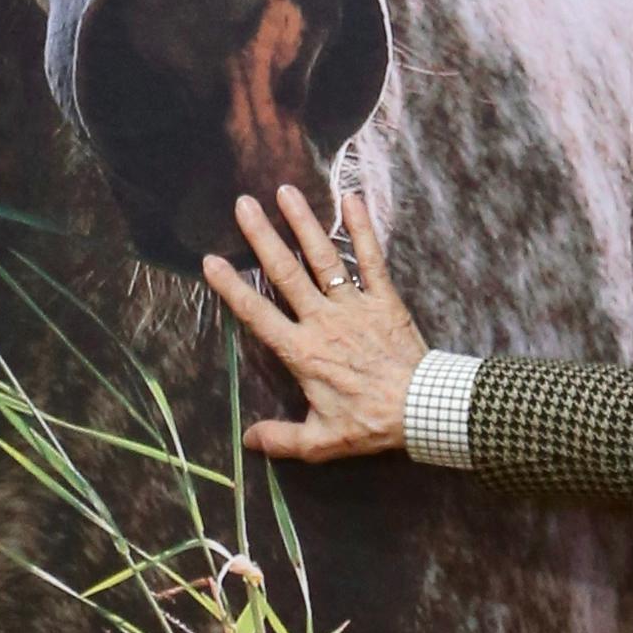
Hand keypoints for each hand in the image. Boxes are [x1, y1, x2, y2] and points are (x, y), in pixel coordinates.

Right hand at [199, 185, 431, 460]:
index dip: (231, 288)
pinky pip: (371, 259)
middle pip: (285, 273)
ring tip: (286, 191)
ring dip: (303, 223)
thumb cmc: (370, 423)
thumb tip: (247, 441)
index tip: (210, 261)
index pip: (257, 314)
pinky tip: (351, 199)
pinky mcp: (384, 299)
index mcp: (301, 351)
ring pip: (323, 258)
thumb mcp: (320, 442)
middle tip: (243, 204)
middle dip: (262, 237)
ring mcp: (354, 305)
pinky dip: (362, 228)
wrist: (422, 408)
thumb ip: (281, 439)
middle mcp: (323, 320)